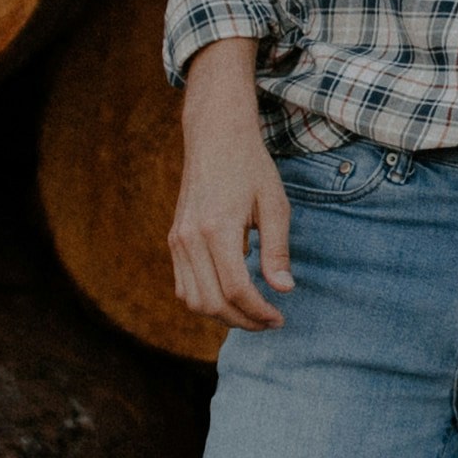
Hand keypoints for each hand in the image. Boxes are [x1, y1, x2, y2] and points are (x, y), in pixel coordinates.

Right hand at [169, 57, 291, 329]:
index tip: (279, 318)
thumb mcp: (275, 205)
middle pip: (212, 303)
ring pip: (193, 300)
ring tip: (251, 312)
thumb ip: (277, 250)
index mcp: (217, 229)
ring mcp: (177, 240)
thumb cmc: (251, 167)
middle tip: (269, 321)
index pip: (236, 289)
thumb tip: (284, 289)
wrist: (216, 137)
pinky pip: (183, 286)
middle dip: (243, 320)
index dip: (259, 312)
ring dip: (222, 315)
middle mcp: (190, 238)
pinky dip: (205, 300)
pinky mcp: (174, 239)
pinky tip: (230, 296)